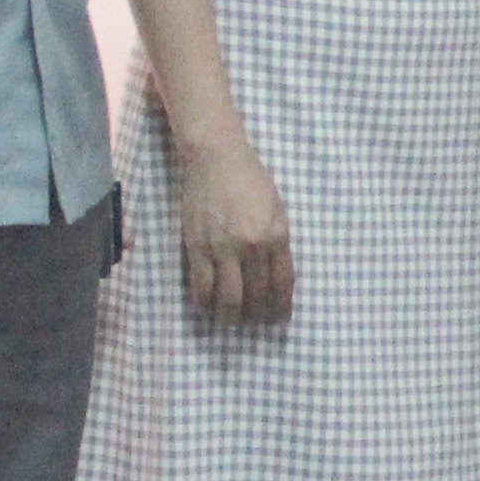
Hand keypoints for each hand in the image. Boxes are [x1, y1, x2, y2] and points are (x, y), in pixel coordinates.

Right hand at [178, 133, 295, 324]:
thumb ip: (277, 241)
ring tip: (229, 321)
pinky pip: (201, 286)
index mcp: (277, 235)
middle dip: (256, 314)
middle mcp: (252, 246)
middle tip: (253, 322)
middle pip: (256, 295)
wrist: (216, 158)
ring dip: (230, 316)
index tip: (279, 320)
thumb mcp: (277, 208)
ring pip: (228, 298)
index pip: (282, 283)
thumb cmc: (251, 179)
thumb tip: (275, 274)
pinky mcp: (197, 247)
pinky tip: (206, 307)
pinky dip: (204, 302)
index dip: (281, 306)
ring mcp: (223, 249)